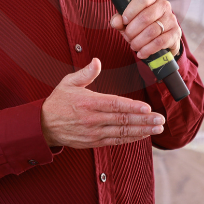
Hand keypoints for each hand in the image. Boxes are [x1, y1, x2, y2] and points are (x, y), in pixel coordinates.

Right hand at [41, 58, 164, 147]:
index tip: (147, 108)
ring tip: (157, 128)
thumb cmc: (58, 102)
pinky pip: (116, 141)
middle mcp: (92, 119)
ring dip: (141, 131)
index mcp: (88, 103)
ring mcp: (94, 133)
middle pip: (122, 120)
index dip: (132, 107)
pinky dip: (130, 139)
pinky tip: (143, 135)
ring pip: (122, 132)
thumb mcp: (68, 82)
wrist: (43, 126)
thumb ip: (85, 73)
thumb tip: (97, 61)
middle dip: (144, 120)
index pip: (114, 105)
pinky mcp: (94, 142)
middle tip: (160, 119)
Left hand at [110, 0, 180, 58]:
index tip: (124, 21)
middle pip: (146, 17)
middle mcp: (164, 6)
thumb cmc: (143, 26)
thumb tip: (116, 21)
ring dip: (139, 41)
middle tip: (128, 37)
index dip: (131, 10)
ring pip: (152, 31)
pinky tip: (141, 53)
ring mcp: (171, 19)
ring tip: (133, 46)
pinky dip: (148, 49)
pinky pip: (160, 42)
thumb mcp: (129, 21)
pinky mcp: (175, 33)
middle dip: (133, 30)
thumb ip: (120, 20)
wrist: (162, 39)